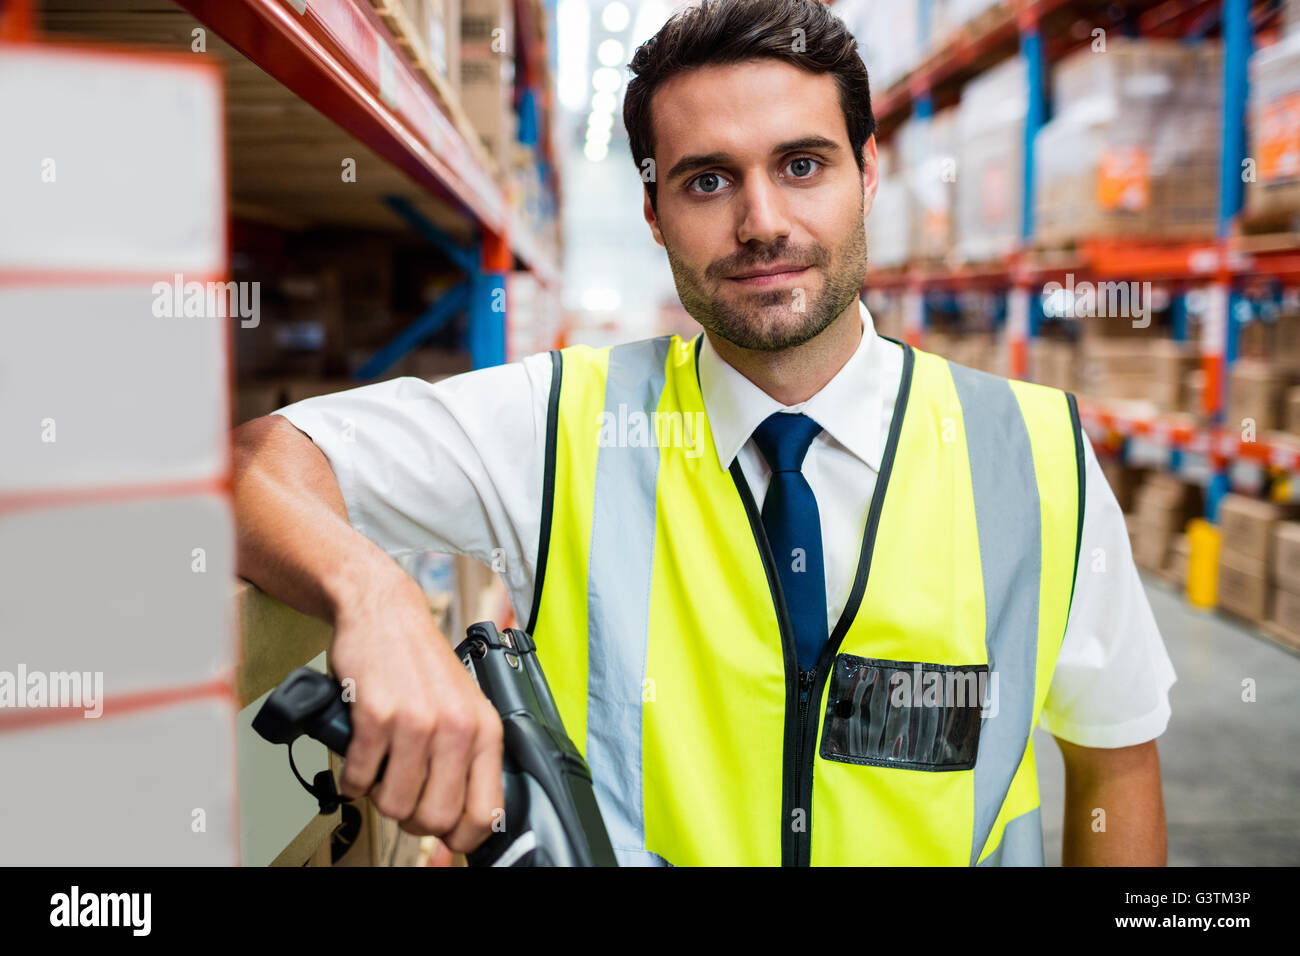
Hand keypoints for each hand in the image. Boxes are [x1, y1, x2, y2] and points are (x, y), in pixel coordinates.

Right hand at [328, 569, 503, 853]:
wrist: (386, 615)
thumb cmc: (423, 666)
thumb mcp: (466, 708)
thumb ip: (470, 759)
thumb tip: (467, 821)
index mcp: (485, 731)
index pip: (486, 814)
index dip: (460, 837)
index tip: (444, 833)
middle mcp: (456, 728)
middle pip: (435, 819)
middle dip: (412, 817)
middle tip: (403, 793)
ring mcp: (417, 722)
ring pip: (394, 805)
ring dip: (379, 795)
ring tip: (383, 766)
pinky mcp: (376, 716)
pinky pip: (359, 779)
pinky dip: (354, 777)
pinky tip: (362, 754)